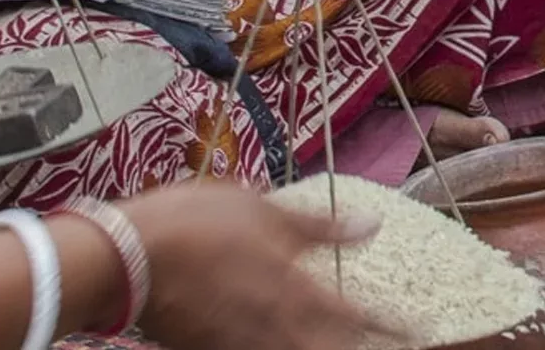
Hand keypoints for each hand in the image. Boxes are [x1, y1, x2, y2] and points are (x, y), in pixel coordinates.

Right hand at [124, 182, 389, 349]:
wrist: (127, 259)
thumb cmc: (194, 221)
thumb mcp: (260, 208)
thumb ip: (316, 225)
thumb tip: (369, 223)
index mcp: (295, 291)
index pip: (358, 316)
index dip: (391, 326)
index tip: (417, 331)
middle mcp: (278, 330)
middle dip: (353, 347)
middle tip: (381, 341)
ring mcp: (244, 346)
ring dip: (316, 346)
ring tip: (328, 339)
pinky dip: (274, 346)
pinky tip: (275, 339)